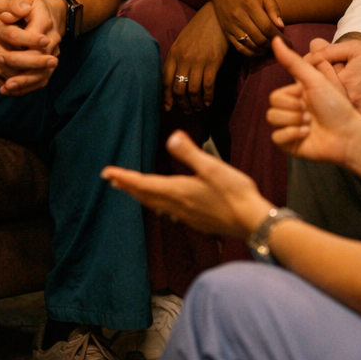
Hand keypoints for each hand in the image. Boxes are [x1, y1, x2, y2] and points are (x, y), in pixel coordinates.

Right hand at [0, 0, 57, 95]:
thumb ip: (12, 4)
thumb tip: (27, 9)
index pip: (12, 36)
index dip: (30, 39)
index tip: (46, 39)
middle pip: (14, 60)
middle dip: (36, 62)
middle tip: (53, 60)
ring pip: (12, 76)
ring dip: (32, 76)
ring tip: (49, 71)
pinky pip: (8, 84)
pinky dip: (24, 85)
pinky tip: (38, 79)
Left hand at [102, 130, 268, 238]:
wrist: (253, 221)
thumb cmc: (235, 193)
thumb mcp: (212, 167)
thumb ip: (190, 153)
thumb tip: (171, 137)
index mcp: (178, 190)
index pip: (143, 183)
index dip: (124, 177)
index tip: (107, 173)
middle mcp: (178, 205)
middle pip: (145, 196)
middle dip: (128, 186)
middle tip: (112, 179)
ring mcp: (187, 215)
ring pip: (156, 204)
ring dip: (140, 195)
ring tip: (131, 189)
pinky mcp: (197, 220)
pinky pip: (169, 211)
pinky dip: (157, 203)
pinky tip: (163, 204)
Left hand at [163, 3, 228, 112]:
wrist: (216, 16)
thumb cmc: (199, 29)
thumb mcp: (182, 41)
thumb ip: (177, 58)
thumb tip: (174, 77)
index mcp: (173, 54)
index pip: (165, 80)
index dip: (167, 97)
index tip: (169, 108)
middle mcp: (183, 59)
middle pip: (178, 89)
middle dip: (182, 103)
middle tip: (187, 110)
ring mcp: (198, 61)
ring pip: (193, 90)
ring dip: (195, 103)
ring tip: (198, 108)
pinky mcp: (213, 62)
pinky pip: (207, 86)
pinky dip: (207, 97)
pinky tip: (208, 101)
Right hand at [208, 0, 284, 55]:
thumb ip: (273, 8)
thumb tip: (281, 26)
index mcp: (251, 5)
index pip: (267, 27)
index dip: (279, 37)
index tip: (288, 41)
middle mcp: (240, 17)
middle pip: (260, 38)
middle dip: (273, 44)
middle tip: (280, 45)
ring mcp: (231, 26)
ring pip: (250, 45)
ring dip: (263, 50)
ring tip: (271, 47)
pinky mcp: (226, 32)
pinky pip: (240, 48)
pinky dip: (251, 53)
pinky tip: (258, 50)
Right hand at [266, 36, 360, 165]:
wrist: (349, 133)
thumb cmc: (337, 105)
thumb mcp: (314, 79)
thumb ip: (292, 61)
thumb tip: (275, 38)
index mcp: (295, 98)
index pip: (275, 95)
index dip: (291, 96)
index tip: (307, 98)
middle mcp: (291, 113)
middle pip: (272, 108)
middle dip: (293, 110)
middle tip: (311, 113)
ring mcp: (289, 129)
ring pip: (273, 121)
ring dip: (294, 121)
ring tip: (311, 124)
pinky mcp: (290, 145)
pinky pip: (277, 138)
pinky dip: (292, 135)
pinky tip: (308, 134)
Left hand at [304, 38, 360, 124]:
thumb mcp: (354, 48)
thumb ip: (328, 51)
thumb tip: (307, 56)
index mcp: (343, 80)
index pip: (315, 83)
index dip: (315, 80)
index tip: (320, 78)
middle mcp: (351, 100)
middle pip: (326, 100)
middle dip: (325, 94)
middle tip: (336, 88)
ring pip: (340, 113)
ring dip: (338, 107)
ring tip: (348, 97)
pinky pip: (356, 122)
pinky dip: (353, 116)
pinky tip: (357, 107)